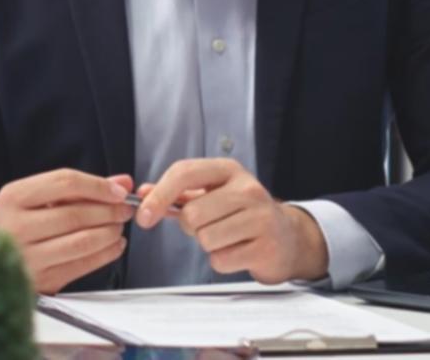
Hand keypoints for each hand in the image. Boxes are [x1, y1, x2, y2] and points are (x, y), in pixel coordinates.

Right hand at [0, 169, 134, 293]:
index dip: (98, 185)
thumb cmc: (9, 226)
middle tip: (124, 209)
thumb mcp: (31, 198)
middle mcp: (17, 225)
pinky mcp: (40, 279)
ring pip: (81, 242)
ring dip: (109, 233)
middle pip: (75, 214)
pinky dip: (104, 255)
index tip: (118, 190)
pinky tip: (112, 246)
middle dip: (109, 211)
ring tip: (117, 227)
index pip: (64, 183)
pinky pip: (81, 266)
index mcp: (13, 197)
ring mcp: (27, 256)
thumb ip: (75, 188)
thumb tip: (120, 182)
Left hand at [137, 158, 328, 284]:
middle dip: (190, 227)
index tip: (143, 216)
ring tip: (227, 237)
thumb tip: (142, 194)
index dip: (158, 195)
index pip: (184, 173)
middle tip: (208, 225)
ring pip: (205, 239)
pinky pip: (220, 260)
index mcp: (228, 170)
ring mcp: (261, 218)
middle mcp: (248, 189)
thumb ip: (176, 193)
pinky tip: (238, 250)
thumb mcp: (212, 194)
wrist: (287, 237)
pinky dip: (222, 260)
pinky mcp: (266, 247)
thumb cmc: (242, 214)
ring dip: (208, 244)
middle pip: (191, 214)